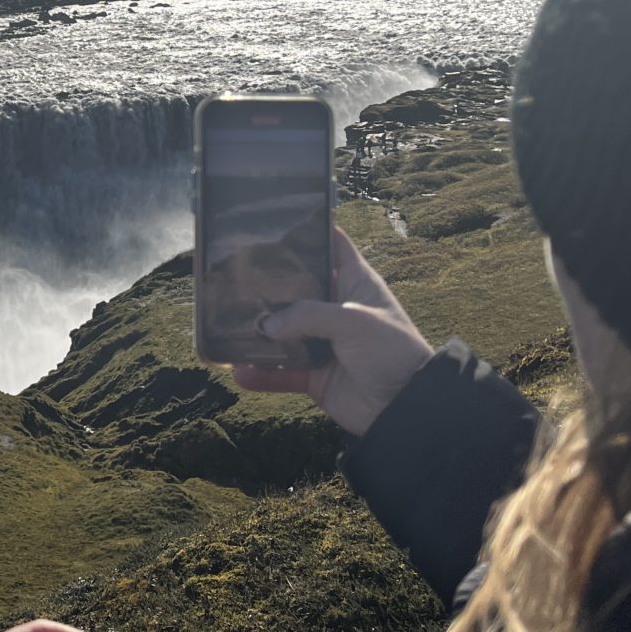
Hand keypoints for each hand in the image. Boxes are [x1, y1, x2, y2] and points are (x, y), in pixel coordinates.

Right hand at [230, 227, 433, 437]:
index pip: (331, 245)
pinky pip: (279, 372)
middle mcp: (334, 308)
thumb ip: (308, 315)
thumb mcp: (354, 320)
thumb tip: (265, 325)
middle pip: (295, 288)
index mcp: (354, 282)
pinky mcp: (312, 375)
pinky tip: (238, 371)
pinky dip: (259, 373)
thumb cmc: (392, 351)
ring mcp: (321, 342)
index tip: (273, 223)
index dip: (307, 231)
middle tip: (231, 275)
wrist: (405, 408)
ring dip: (256, 333)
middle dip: (266, 284)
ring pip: (280, 332)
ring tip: (225, 326)